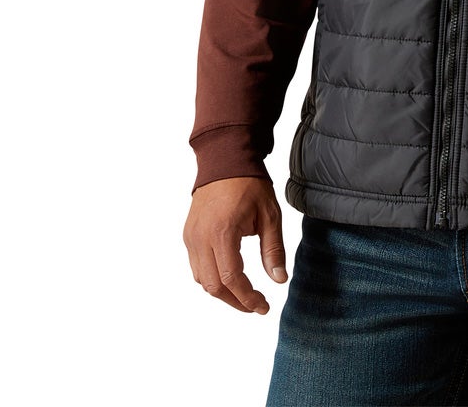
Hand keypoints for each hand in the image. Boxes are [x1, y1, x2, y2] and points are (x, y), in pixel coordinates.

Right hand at [183, 176, 287, 313]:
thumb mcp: (270, 215)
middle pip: (213, 286)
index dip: (247, 298)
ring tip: (245, 294)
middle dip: (235, 301)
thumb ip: (274, 250)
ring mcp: (191, 237)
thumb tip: (279, 280)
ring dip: (222, 292)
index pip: (232, 279)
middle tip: (255, 305)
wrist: (226, 161)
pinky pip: (196, 266)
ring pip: (202, 279)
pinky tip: (230, 277)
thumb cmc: (250, 185)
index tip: (263, 307)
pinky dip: (212, 278)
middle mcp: (201, 238)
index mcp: (223, 232)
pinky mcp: (188, 235)